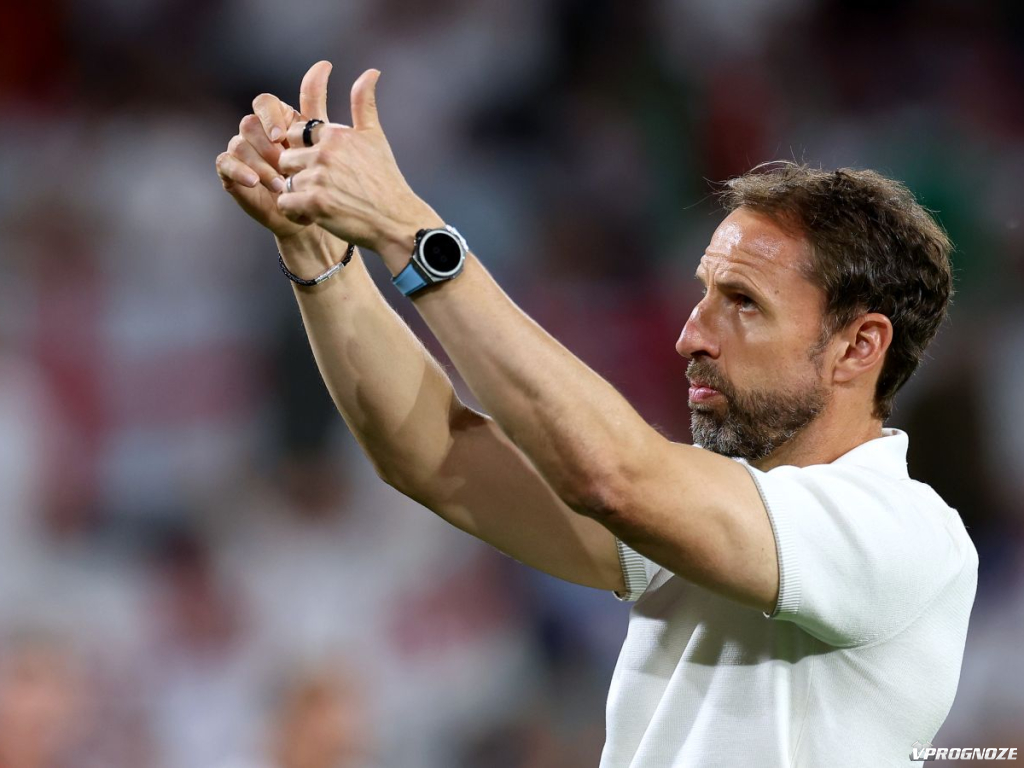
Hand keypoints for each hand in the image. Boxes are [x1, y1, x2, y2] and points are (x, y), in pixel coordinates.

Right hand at [215, 61, 333, 240]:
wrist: (309, 215)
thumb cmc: (319, 177)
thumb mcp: (323, 140)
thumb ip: (318, 102)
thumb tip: (325, 62)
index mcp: (276, 119)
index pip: (264, 102)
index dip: (270, 117)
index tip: (283, 137)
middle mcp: (257, 132)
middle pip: (250, 123)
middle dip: (267, 146)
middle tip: (286, 167)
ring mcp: (241, 151)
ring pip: (239, 144)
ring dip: (260, 164)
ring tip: (280, 184)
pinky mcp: (230, 172)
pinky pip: (225, 162)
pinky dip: (239, 171)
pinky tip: (255, 183)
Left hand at [276, 69, 439, 264]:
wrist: (396, 220)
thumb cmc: (385, 179)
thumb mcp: (375, 137)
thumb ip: (364, 103)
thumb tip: (370, 72)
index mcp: (334, 134)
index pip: (296, 134)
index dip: (304, 151)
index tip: (321, 166)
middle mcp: (324, 153)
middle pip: (287, 158)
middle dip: (299, 173)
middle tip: (323, 188)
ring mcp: (318, 178)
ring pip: (287, 182)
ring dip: (299, 195)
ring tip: (323, 202)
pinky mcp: (315, 204)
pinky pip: (286, 204)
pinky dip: (296, 213)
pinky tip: (314, 215)